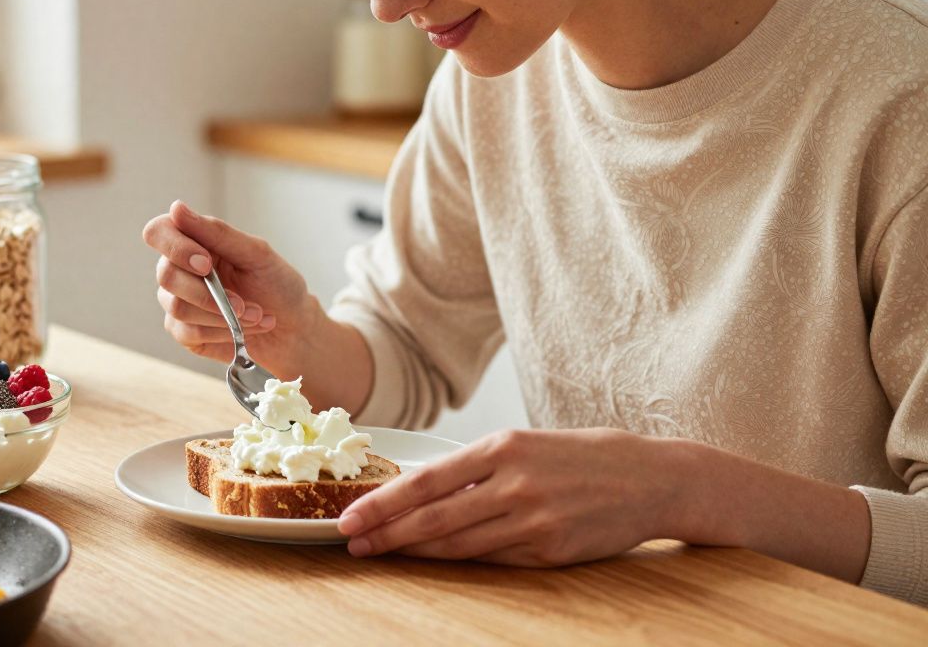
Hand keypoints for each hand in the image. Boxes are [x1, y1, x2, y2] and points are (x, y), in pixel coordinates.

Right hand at [141, 200, 318, 370]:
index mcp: (194, 242)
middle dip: (208, 292)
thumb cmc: (276, 283)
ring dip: (223, 315)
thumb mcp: (256, 253)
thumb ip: (216, 232)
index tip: (206, 263)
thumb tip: (176, 208)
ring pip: (178, 307)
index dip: (175, 247)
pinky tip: (242, 330)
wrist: (292, 327)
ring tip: (255, 316)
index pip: (158, 232)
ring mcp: (178, 301)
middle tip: (243, 302)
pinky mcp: (184, 331)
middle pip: (166, 275)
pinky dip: (222, 332)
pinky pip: (188, 332)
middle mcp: (180, 269)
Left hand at [337, 428, 684, 565]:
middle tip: (352, 541)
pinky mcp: (550, 551)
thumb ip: (479, 468)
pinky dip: (459, 561)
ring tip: (382, 552)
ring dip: (414, 552)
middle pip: (434, 518)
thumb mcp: (527, 444)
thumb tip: (422, 490)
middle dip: (386, 532)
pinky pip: (493, 560)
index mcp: (504, 447)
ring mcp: (534, 521)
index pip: (427, 481)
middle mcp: (515, 483)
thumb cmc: (584, 456)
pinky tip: (434, 560)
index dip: (383, 503)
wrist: (654, 478)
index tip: (351, 515)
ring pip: (459, 545)